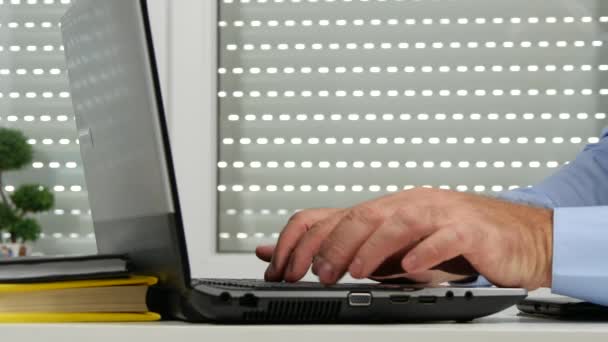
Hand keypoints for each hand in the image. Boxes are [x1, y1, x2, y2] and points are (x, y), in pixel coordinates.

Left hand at [255, 188, 552, 289]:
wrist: (520, 237)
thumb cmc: (455, 242)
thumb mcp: (392, 250)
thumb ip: (346, 250)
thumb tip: (290, 255)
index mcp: (387, 210)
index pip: (330, 215)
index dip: (299, 240)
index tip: (281, 269)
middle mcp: (409, 205)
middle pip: (359, 215)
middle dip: (330, 245)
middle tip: (313, 274)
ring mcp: (440, 213)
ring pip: (397, 221)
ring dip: (370, 248)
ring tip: (353, 272)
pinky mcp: (470, 229)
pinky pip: (444, 236)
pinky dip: (425, 251)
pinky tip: (411, 267)